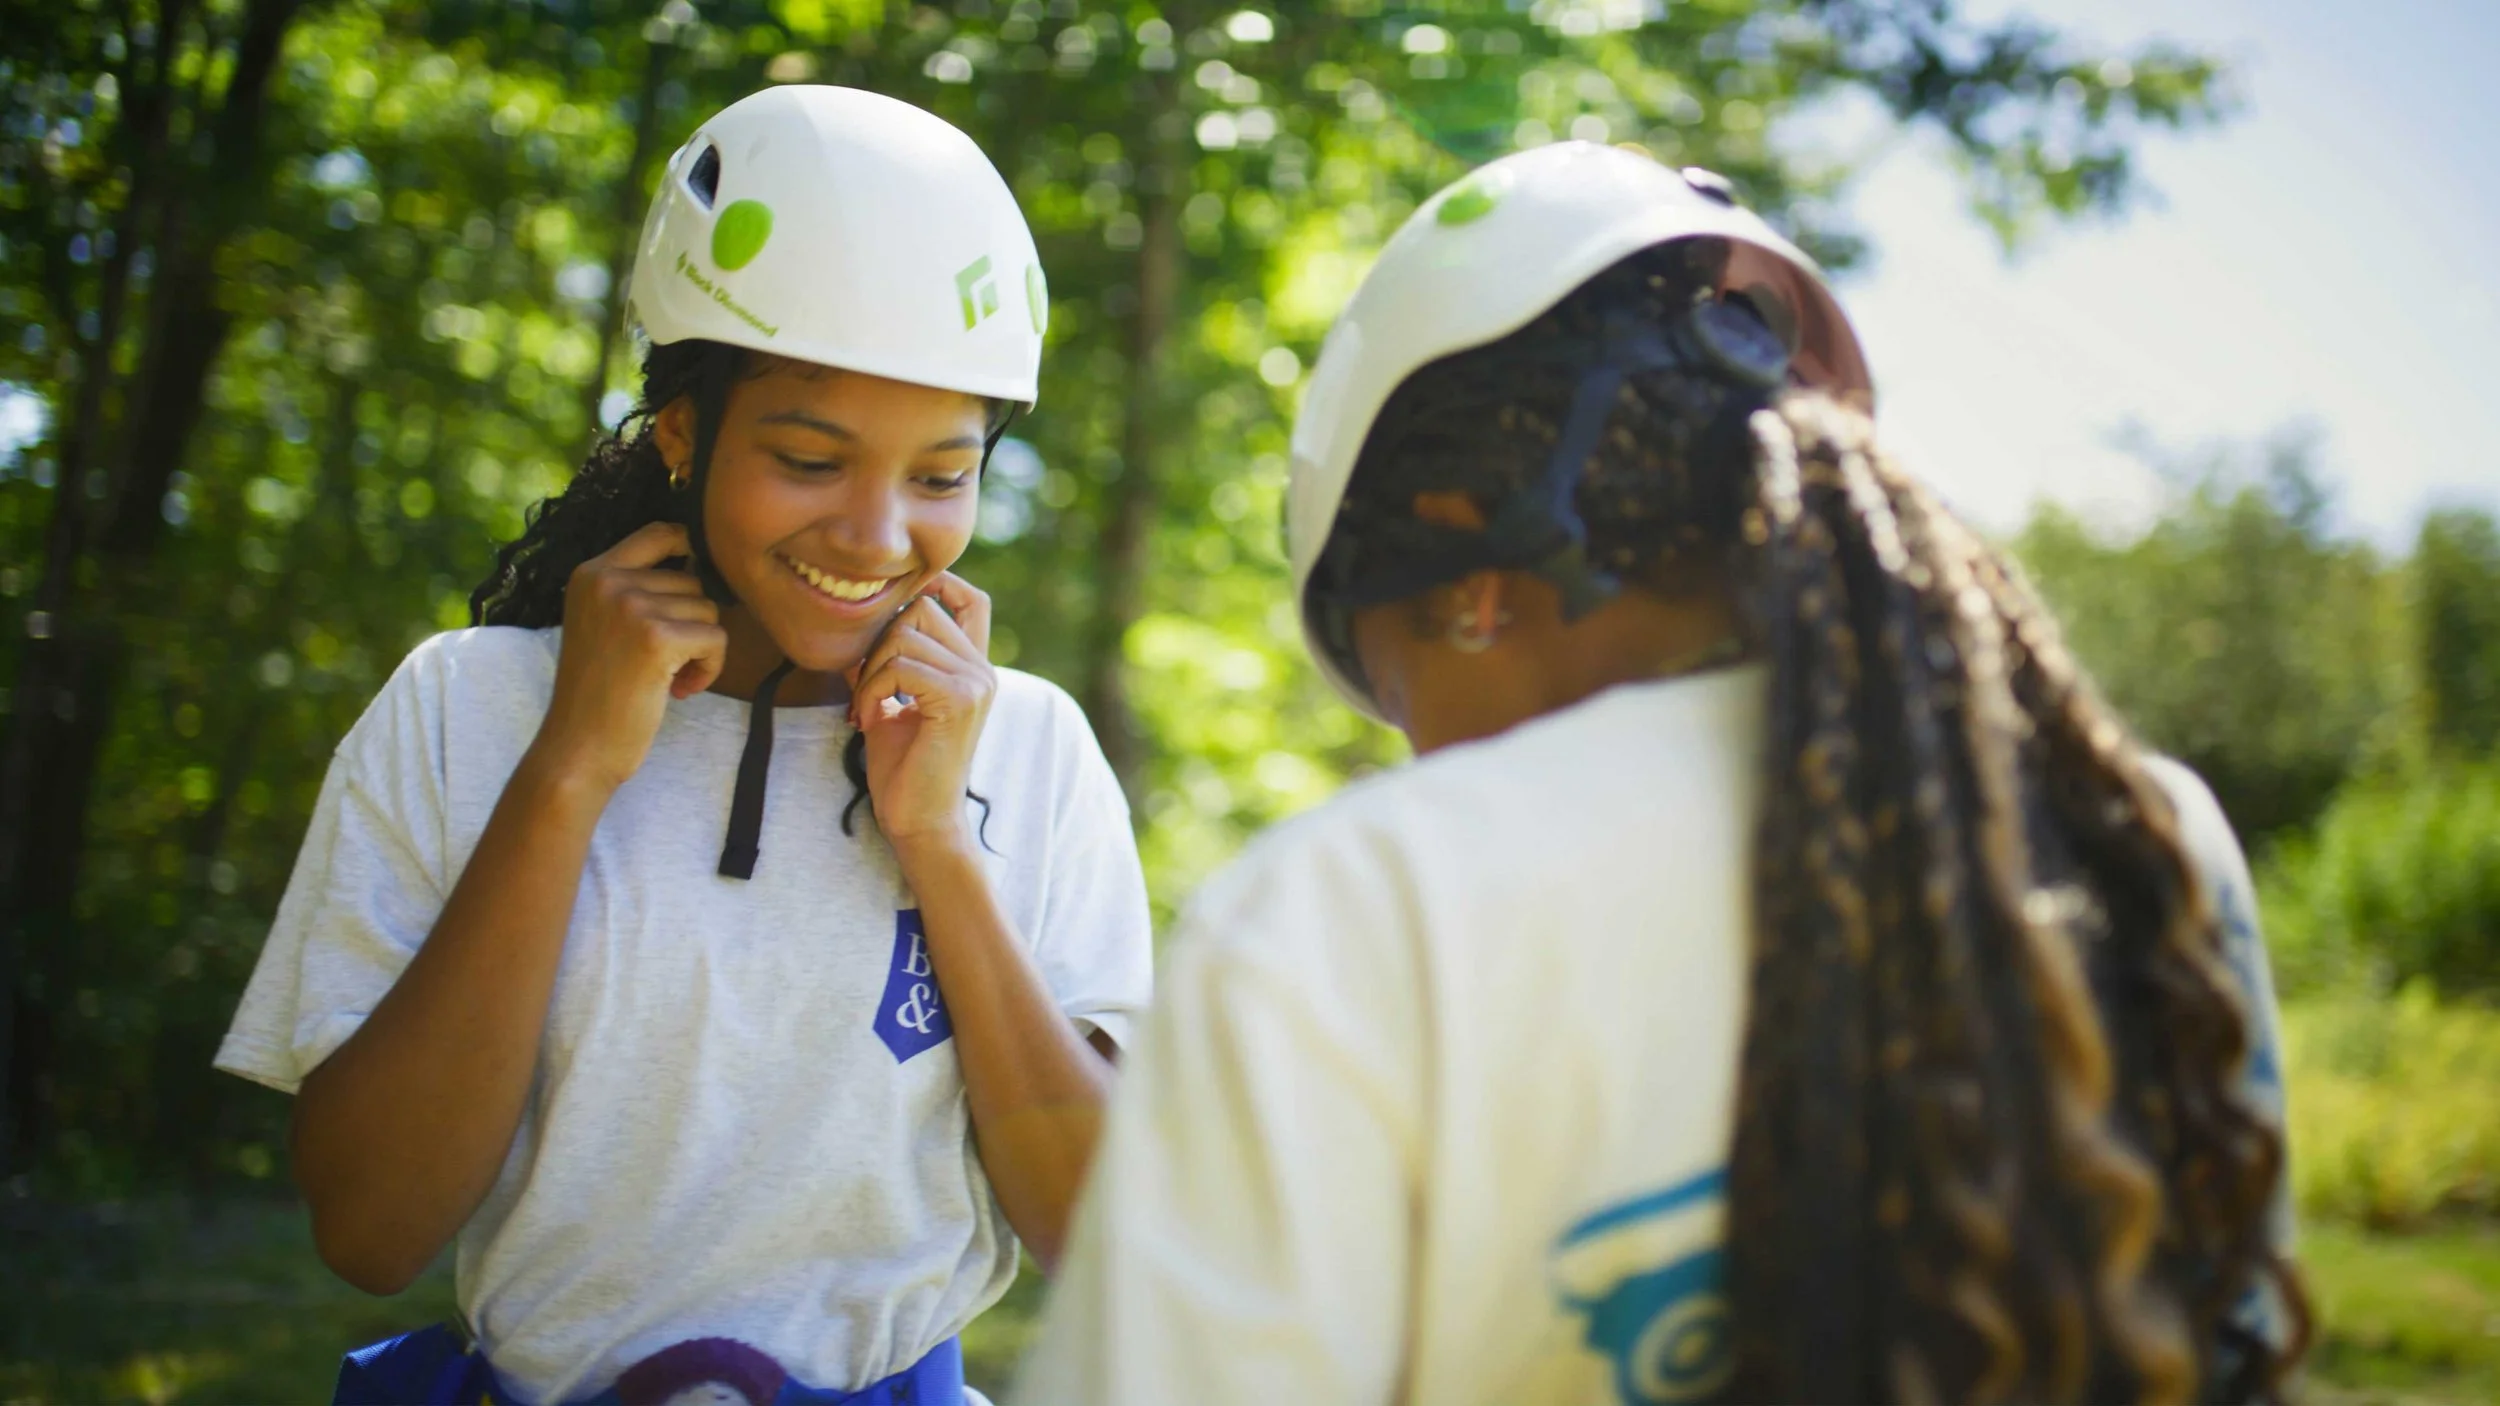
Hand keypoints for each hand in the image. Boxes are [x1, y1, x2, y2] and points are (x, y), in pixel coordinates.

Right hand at [530, 522, 725, 794]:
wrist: (578, 747)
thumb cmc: (598, 693)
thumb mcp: (603, 624)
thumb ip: (636, 590)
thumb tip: (700, 563)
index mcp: (591, 572)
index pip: (660, 533)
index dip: (690, 552)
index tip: (692, 589)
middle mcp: (608, 581)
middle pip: (693, 581)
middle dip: (692, 623)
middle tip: (668, 664)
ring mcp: (630, 606)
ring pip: (708, 610)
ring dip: (701, 650)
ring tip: (669, 679)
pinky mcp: (656, 638)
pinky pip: (716, 639)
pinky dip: (710, 668)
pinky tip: (680, 690)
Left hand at [849, 572, 995, 851]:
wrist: (920, 821)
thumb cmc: (904, 769)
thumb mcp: (890, 703)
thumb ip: (885, 663)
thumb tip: (854, 628)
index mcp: (972, 669)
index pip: (973, 601)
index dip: (940, 583)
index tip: (896, 602)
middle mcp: (982, 670)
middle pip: (924, 608)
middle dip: (879, 640)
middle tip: (865, 687)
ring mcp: (976, 683)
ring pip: (906, 634)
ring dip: (870, 671)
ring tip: (864, 710)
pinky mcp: (960, 700)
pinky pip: (902, 666)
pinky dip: (873, 689)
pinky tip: (867, 720)